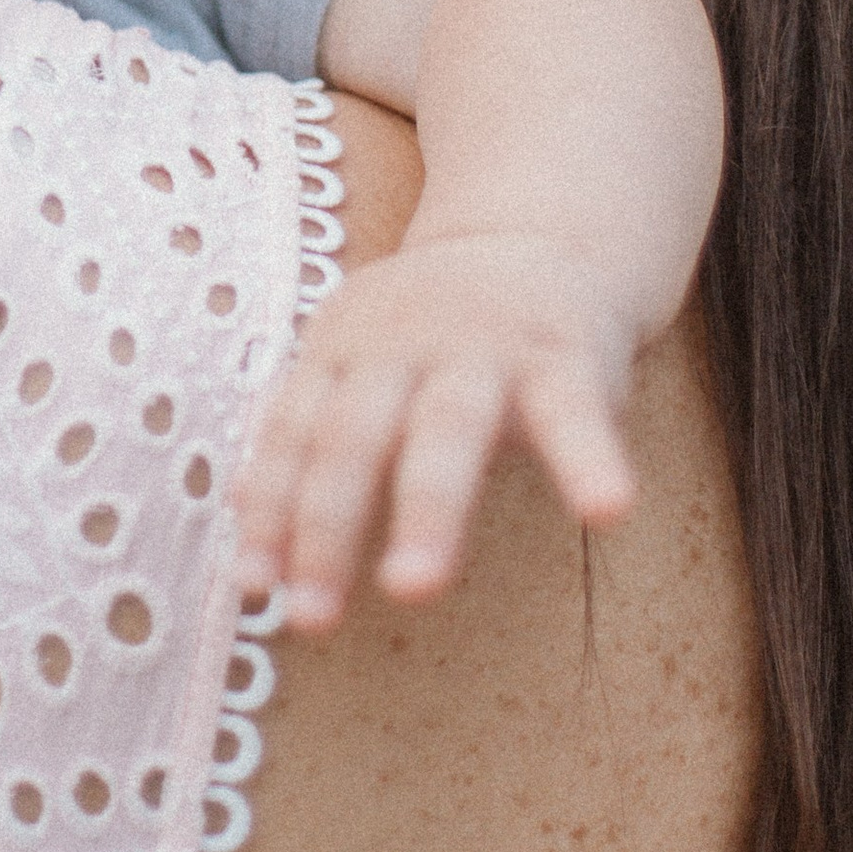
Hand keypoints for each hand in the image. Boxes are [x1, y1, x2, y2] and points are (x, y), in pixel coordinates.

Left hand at [232, 232, 640, 631]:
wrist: (537, 234)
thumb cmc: (429, 328)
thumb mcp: (354, 359)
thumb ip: (305, 433)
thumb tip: (245, 525)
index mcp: (341, 349)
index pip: (293, 434)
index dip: (270, 508)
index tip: (253, 586)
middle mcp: (401, 344)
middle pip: (352, 436)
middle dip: (327, 525)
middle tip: (312, 617)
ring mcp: (483, 347)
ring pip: (447, 429)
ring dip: (427, 511)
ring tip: (414, 588)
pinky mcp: (563, 356)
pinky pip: (574, 415)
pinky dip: (591, 462)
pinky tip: (607, 511)